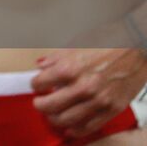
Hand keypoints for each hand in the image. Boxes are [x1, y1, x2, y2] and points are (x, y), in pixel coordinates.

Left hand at [32, 47, 146, 137]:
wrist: (137, 48)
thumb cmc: (108, 43)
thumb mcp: (75, 46)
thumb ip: (55, 59)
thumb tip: (41, 66)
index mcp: (70, 68)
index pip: (39, 83)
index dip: (36, 84)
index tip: (38, 85)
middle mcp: (83, 87)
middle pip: (49, 106)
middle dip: (40, 104)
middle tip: (40, 102)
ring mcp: (98, 100)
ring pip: (66, 120)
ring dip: (54, 118)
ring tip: (53, 114)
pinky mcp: (112, 109)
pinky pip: (89, 126)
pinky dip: (76, 130)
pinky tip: (69, 127)